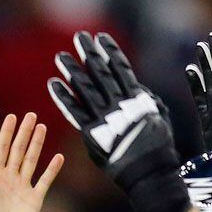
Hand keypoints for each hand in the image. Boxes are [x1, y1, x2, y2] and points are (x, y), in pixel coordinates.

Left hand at [0, 113, 63, 211]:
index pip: (1, 148)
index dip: (6, 133)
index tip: (12, 117)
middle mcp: (9, 178)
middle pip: (18, 150)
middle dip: (25, 133)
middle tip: (31, 116)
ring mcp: (23, 187)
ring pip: (31, 161)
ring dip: (37, 145)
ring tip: (43, 128)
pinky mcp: (34, 199)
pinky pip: (45, 180)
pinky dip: (52, 170)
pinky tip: (58, 157)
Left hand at [48, 31, 188, 211]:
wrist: (149, 174)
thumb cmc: (157, 147)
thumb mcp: (158, 116)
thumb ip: (145, 98)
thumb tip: (135, 85)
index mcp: (136, 99)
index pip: (120, 69)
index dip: (109, 52)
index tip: (100, 37)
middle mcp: (119, 105)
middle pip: (101, 74)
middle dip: (89, 54)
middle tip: (78, 37)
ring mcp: (105, 119)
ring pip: (85, 89)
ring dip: (72, 71)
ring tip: (61, 56)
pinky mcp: (92, 134)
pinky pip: (74, 112)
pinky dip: (63, 97)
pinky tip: (53, 84)